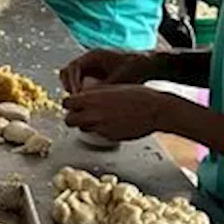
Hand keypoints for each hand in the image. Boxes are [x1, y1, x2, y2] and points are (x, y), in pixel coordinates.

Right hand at [59, 49, 157, 93]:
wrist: (148, 64)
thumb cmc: (136, 66)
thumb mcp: (120, 78)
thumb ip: (104, 87)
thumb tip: (89, 99)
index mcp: (94, 56)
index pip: (73, 67)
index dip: (72, 81)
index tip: (76, 94)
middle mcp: (90, 61)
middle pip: (69, 72)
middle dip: (70, 86)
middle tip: (75, 99)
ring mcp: (93, 68)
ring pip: (75, 78)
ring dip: (75, 90)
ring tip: (82, 102)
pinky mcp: (97, 76)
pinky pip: (84, 84)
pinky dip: (84, 92)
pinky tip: (91, 102)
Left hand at [63, 85, 178, 140]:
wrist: (156, 110)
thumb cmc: (139, 95)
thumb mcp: (113, 87)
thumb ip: (95, 93)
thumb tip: (84, 94)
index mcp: (93, 98)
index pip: (67, 103)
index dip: (69, 104)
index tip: (72, 104)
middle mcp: (94, 113)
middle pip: (69, 120)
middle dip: (72, 117)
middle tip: (79, 114)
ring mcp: (101, 127)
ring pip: (82, 128)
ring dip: (85, 124)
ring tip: (96, 118)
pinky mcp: (110, 136)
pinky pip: (98, 134)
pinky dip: (100, 130)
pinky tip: (111, 123)